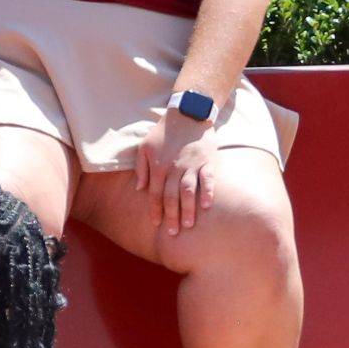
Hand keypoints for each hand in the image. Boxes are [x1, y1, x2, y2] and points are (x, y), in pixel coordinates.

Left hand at [136, 107, 216, 239]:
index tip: (155, 224)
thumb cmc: (163, 133)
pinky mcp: (208, 161)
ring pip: (189, 191)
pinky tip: (207, 206)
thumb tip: (140, 189)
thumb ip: (141, 168)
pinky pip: (208, 179)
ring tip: (188, 225)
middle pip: (171, 197)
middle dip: (171, 216)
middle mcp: (174, 168)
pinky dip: (208, 192)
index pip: (155, 193)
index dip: (155, 210)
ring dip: (188, 209)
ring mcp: (192, 165)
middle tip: (173, 233)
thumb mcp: (144, 147)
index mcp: (158, 166)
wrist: (187, 114)